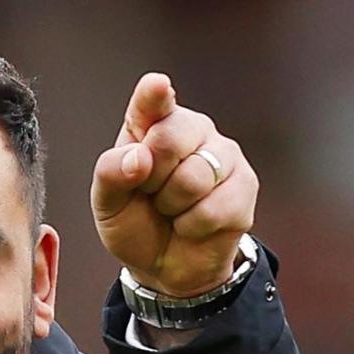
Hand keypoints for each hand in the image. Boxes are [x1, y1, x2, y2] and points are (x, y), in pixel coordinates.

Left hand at [91, 73, 257, 296]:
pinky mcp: (245, 184)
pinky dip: (193, 225)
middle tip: (150, 193)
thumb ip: (110, 175)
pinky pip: (214, 207)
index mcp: (151, 125)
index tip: (156, 86)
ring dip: (172, 206)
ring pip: (193, 176)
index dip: (154, 95)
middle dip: (151, 177)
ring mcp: (222, 154)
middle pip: (170, 137)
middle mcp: (191, 129)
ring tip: (172, 210)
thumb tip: (138, 157)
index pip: (152, 102)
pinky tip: (192, 224)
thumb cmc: (135, 224)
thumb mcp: (108, 204)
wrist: (165, 266)